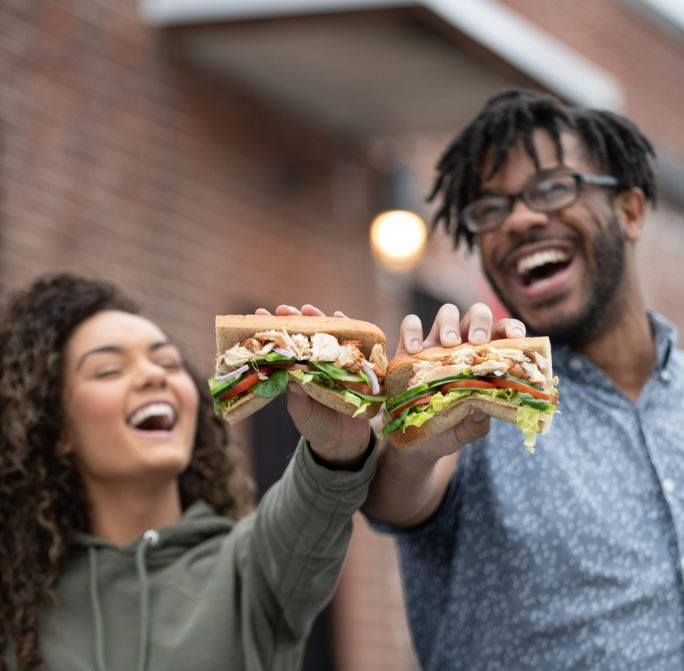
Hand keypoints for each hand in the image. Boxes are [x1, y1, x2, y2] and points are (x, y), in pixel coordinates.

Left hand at [254, 304, 370, 467]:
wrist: (343, 441)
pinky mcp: (354, 365)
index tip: (259, 315)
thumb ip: (296, 397)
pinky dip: (347, 327)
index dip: (271, 330)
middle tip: (283, 310)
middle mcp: (314, 362)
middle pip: (303, 334)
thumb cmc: (316, 426)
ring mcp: (334, 362)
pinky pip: (351, 343)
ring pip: (325, 333)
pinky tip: (339, 316)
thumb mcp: (302, 413)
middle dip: (293, 319)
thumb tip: (289, 376)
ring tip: (307, 309)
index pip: (282, 346)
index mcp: (296, 370)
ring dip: (317, 318)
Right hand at [391, 303, 526, 459]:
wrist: (413, 444)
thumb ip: (478, 422)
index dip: (511, 328)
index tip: (513, 337)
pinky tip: (414, 350)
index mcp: (484, 361)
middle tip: (477, 340)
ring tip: (447, 344)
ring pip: (447, 313)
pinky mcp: (408, 349)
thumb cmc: (447, 430)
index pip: (503, 334)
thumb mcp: (467, 431)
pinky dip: (412, 330)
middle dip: (480, 322)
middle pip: (476, 315)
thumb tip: (484, 410)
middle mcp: (463, 347)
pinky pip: (410, 324)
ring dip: (449, 323)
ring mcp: (435, 345)